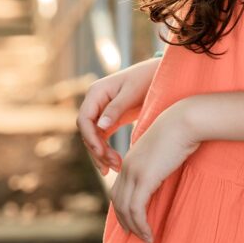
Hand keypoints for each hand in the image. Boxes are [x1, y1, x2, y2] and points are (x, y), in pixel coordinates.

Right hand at [77, 57, 159, 175]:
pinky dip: (107, 151)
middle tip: (113, 166)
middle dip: (97, 150)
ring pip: (94, 138)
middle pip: (87, 132)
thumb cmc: (146, 79)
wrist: (158, 75)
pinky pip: (102, 138)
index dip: (90, 138)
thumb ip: (116, 108)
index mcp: (96, 92)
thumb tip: (100, 127)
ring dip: (102, 154)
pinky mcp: (110, 119)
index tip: (101, 153)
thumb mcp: (132, 93)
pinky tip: (115, 164)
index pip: (84, 119)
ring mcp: (101, 111)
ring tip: (116, 168)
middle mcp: (95, 102)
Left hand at [110, 101, 201, 242]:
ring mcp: (134, 172)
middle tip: (135, 234)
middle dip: (124, 221)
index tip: (131, 221)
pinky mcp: (144, 178)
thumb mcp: (163, 150)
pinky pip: (137, 209)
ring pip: (125, 208)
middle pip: (117, 201)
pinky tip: (149, 233)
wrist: (184, 121)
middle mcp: (127, 166)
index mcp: (130, 159)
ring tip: (145, 238)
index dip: (122, 208)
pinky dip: (141, 225)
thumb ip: (156, 163)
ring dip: (134, 227)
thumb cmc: (180, 133)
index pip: (118, 190)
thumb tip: (161, 175)